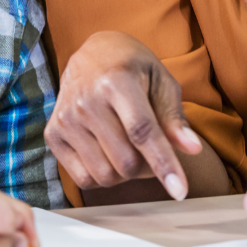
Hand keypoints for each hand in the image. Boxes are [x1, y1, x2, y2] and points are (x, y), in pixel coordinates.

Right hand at [47, 31, 201, 196]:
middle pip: (126, 162)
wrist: (92, 55)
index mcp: (116, 81)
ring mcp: (66, 119)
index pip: (142, 132)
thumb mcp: (161, 81)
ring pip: (106, 175)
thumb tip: (192, 149)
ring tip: (128, 148)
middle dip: (148, 167)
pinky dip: (102, 175)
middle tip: (151, 149)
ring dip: (125, 173)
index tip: (179, 191)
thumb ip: (175, 117)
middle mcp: (86, 100)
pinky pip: (84, 179)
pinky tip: (106, 152)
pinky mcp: (53, 134)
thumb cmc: (132, 69)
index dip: (163, 164)